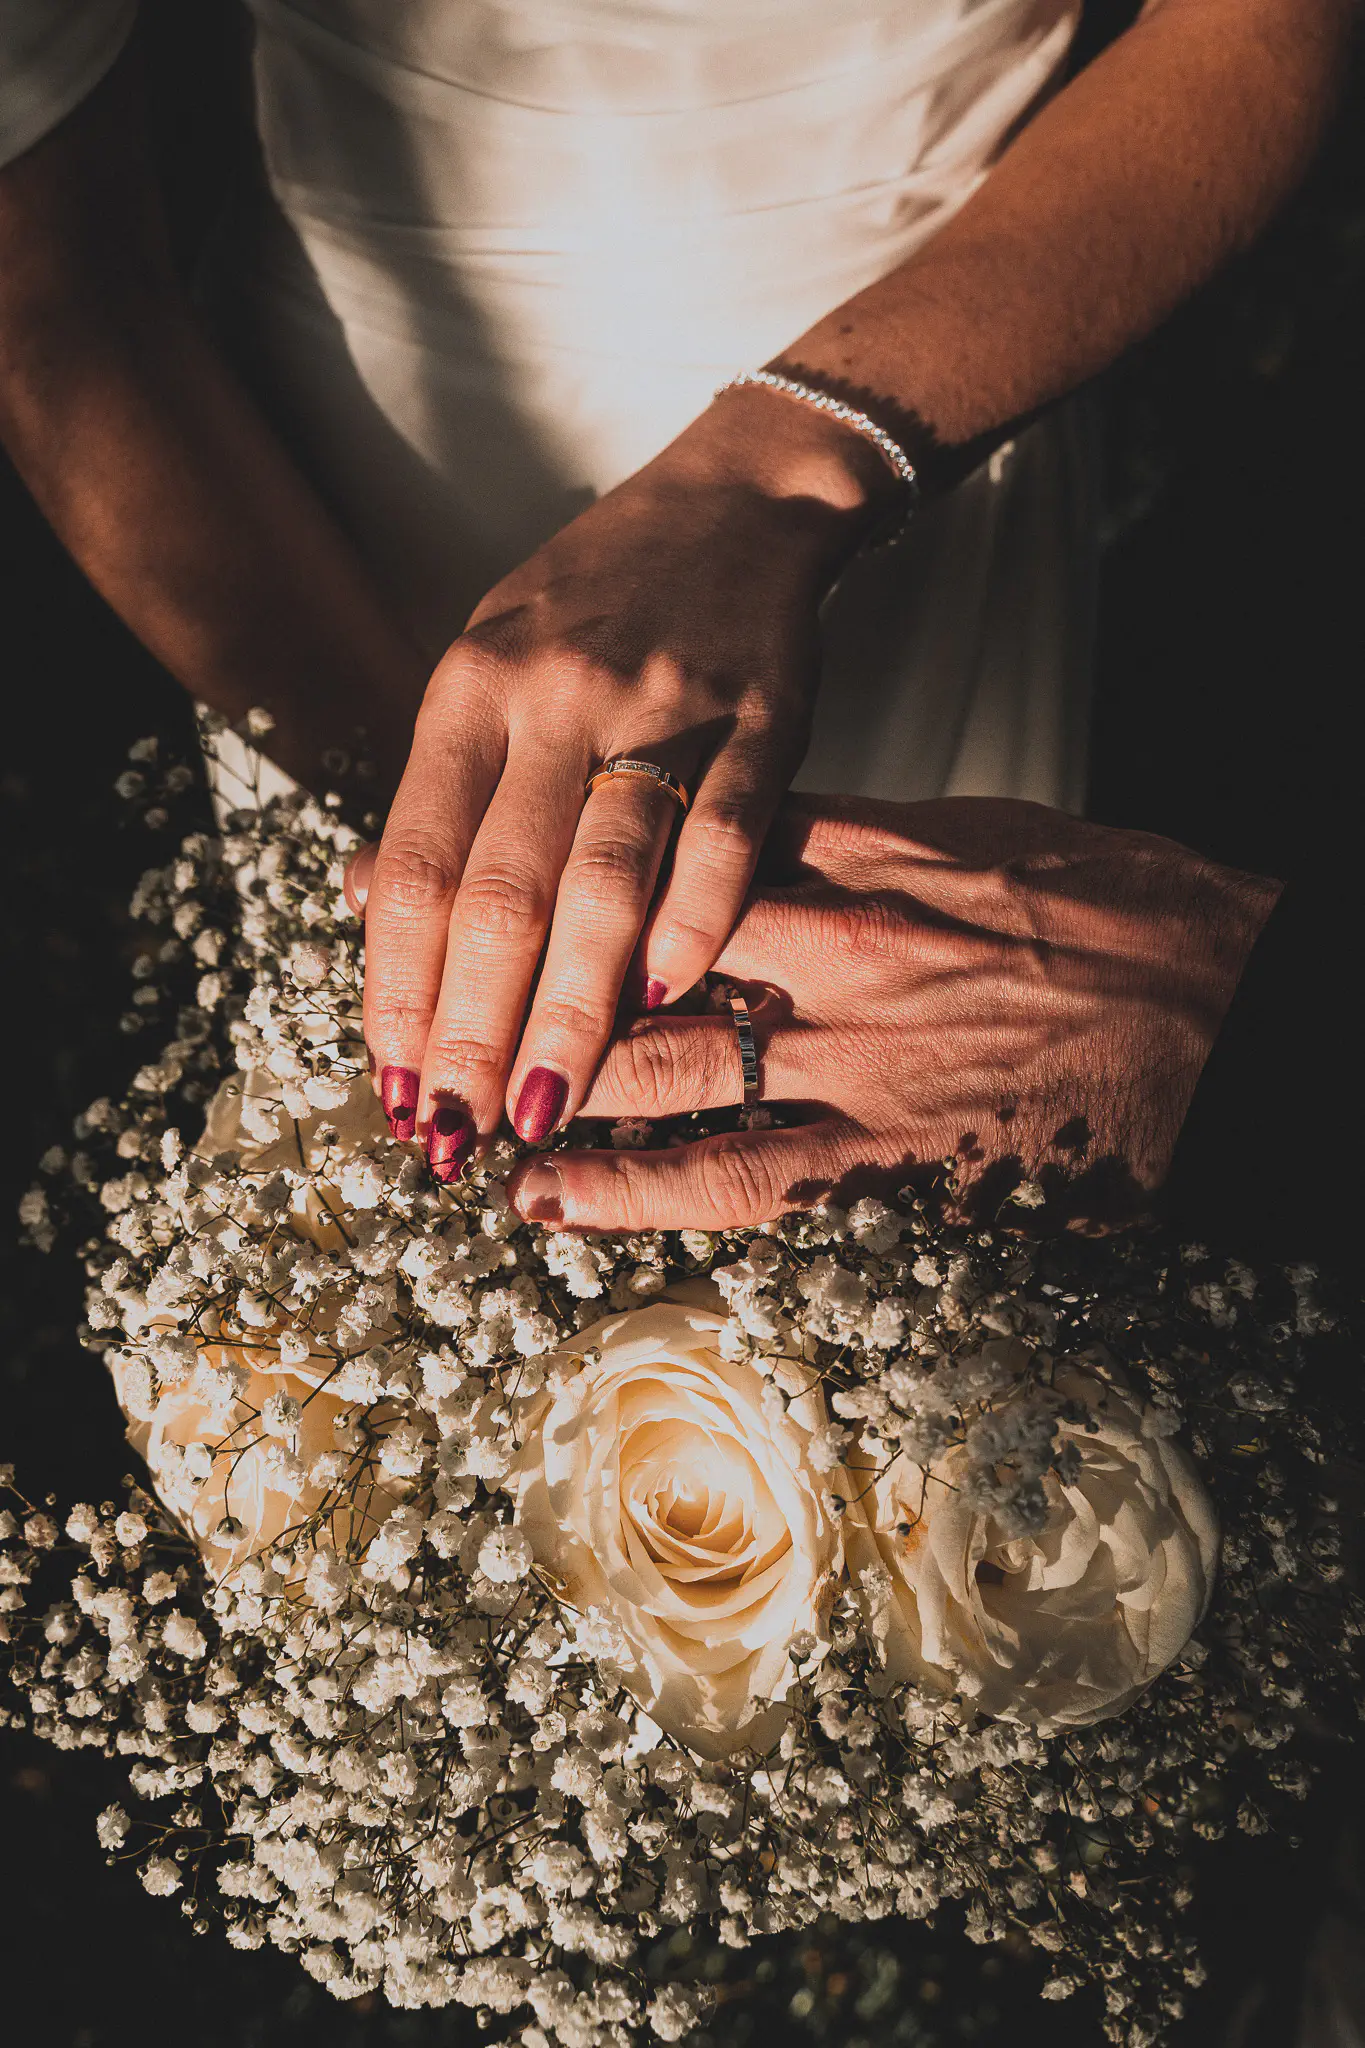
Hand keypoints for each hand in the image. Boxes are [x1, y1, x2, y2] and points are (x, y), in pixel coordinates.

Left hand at [354, 388, 898, 1178]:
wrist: (737, 502)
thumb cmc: (596, 601)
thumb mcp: (489, 663)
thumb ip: (442, 785)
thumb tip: (372, 911)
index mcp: (468, 691)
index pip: (415, 867)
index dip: (398, 990)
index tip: (395, 1084)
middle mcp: (552, 699)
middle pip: (499, 894)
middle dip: (472, 1030)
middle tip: (459, 1130)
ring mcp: (660, 707)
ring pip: (603, 884)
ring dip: (571, 1012)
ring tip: (545, 1104)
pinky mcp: (760, 719)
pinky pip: (722, 838)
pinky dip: (693, 925)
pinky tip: (665, 1002)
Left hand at [504, 795, 1280, 1230]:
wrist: (1237, 1007)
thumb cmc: (1125, 911)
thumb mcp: (984, 834)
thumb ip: (856, 836)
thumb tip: (749, 823)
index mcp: (861, 851)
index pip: (664, 840)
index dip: (553, 843)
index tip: (464, 842)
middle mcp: (837, 943)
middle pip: (632, 946)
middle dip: (508, 961)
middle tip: (402, 978)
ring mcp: (858, 1053)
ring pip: (657, 1061)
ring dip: (537, 1079)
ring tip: (447, 1099)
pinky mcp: (891, 1159)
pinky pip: (731, 1176)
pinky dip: (627, 1190)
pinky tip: (544, 1200)